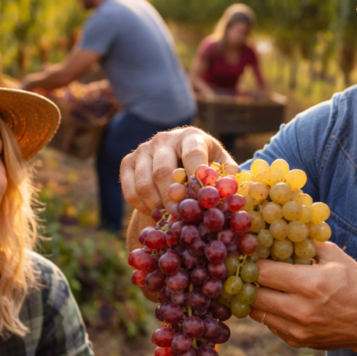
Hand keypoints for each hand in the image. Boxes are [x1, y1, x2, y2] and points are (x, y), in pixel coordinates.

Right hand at [120, 126, 235, 215]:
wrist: (176, 158)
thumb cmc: (203, 163)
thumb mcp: (219, 162)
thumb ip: (227, 173)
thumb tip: (229, 187)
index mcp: (190, 136)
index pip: (192, 154)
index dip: (196, 176)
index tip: (201, 197)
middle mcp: (164, 139)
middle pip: (163, 172)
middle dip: (173, 199)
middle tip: (182, 217)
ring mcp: (143, 149)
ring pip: (144, 184)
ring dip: (157, 206)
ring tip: (169, 218)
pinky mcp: (127, 162)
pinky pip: (130, 191)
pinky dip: (142, 206)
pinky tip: (155, 212)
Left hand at [249, 241, 356, 350]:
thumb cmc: (356, 284)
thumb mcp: (335, 256)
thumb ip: (305, 243)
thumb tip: (279, 230)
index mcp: (309, 283)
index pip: (261, 271)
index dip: (253, 261)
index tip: (252, 254)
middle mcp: (299, 310)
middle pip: (253, 295)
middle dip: (248, 280)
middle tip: (249, 270)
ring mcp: (296, 329)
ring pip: (256, 312)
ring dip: (256, 297)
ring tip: (262, 285)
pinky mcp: (296, 341)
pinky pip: (270, 324)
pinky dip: (270, 311)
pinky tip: (279, 301)